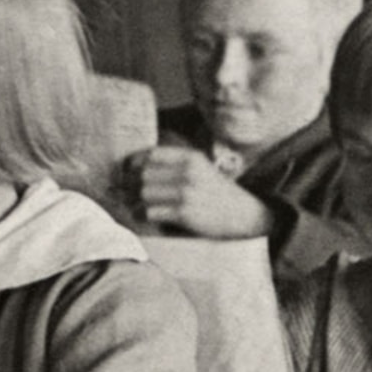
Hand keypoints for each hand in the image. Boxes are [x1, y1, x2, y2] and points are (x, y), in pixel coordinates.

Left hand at [127, 147, 273, 240]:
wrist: (247, 216)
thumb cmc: (219, 194)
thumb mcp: (202, 169)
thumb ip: (176, 165)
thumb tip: (137, 168)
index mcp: (191, 158)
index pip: (151, 154)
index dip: (133, 164)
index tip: (126, 172)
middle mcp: (188, 172)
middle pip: (143, 174)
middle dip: (130, 185)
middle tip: (124, 193)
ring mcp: (186, 192)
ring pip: (144, 193)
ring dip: (133, 202)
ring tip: (133, 207)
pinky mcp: (185, 212)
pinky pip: (151, 211)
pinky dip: (142, 215)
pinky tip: (142, 217)